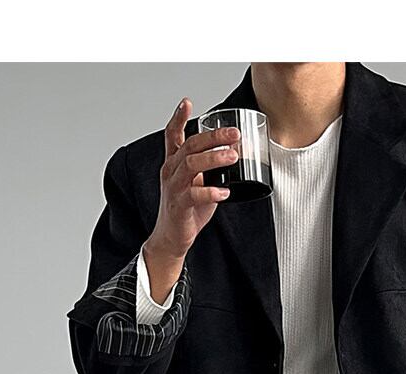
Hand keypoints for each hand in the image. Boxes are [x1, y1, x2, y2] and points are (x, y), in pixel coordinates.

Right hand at [142, 97, 238, 302]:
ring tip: (233, 156)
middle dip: (213, 137)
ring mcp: (174, 188)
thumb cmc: (186, 211)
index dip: (178, 118)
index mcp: (174, 164)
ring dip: (214, 159)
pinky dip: (211, 192)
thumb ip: (210, 172)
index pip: (173, 135)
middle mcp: (171, 171)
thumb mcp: (198, 185)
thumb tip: (234, 159)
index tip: (187, 102)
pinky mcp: (179, 205)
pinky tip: (225, 192)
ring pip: (191, 165)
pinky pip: (194, 195)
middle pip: (190, 146)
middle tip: (234, 134)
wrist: (172, 238)